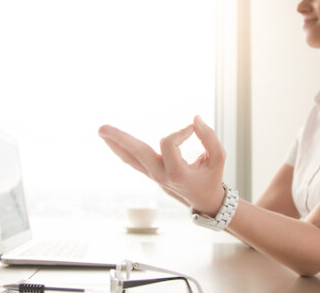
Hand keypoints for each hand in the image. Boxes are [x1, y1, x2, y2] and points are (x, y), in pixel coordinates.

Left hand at [98, 116, 226, 215]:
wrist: (204, 200)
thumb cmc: (212, 177)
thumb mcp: (218, 158)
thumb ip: (209, 137)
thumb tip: (195, 119)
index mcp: (176, 174)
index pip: (168, 144)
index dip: (181, 132)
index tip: (194, 129)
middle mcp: (160, 175)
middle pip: (136, 153)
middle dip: (120, 139)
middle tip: (100, 128)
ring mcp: (152, 175)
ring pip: (130, 158)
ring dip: (115, 144)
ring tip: (101, 131)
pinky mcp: (150, 173)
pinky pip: (132, 161)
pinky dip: (122, 150)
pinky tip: (110, 141)